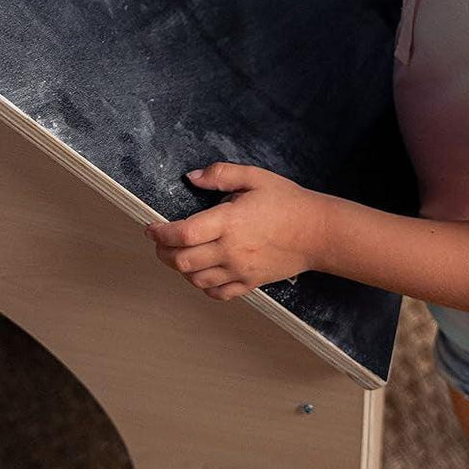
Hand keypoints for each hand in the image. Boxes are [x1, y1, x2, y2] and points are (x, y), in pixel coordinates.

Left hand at [145, 163, 328, 300]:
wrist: (318, 232)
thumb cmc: (288, 202)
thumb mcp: (254, 177)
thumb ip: (220, 174)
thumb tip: (191, 177)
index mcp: (228, 221)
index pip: (182, 234)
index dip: (160, 233)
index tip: (151, 228)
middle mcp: (230, 250)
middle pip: (182, 261)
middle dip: (162, 252)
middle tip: (159, 242)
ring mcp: (240, 270)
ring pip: (195, 279)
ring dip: (180, 269)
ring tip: (178, 255)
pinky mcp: (249, 283)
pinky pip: (217, 293)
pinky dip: (202, 285)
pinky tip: (201, 272)